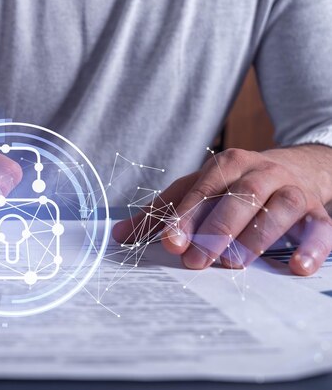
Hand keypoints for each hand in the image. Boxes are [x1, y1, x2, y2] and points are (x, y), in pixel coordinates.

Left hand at [112, 146, 331, 274]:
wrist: (295, 169)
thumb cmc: (234, 186)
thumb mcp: (196, 191)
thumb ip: (161, 213)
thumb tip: (119, 234)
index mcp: (226, 165)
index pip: (202, 191)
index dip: (185, 217)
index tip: (170, 242)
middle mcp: (260, 173)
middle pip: (238, 199)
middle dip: (215, 231)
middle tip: (195, 261)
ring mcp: (290, 190)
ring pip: (276, 210)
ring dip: (254, 238)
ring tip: (233, 263)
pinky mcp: (316, 211)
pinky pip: (320, 227)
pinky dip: (311, 247)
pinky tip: (296, 266)